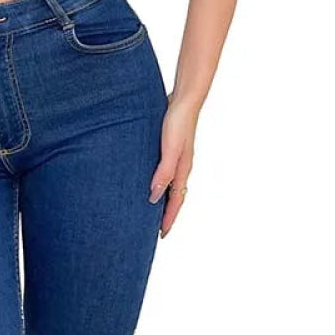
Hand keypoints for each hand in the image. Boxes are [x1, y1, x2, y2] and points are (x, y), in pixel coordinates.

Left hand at [149, 97, 198, 238]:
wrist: (184, 100)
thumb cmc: (177, 124)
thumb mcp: (170, 150)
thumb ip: (164, 173)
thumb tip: (153, 197)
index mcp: (183, 170)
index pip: (176, 200)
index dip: (169, 218)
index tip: (161, 235)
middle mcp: (181, 166)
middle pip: (174, 195)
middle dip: (167, 212)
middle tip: (155, 228)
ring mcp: (177, 156)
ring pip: (170, 183)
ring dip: (163, 196)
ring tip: (151, 206)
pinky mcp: (170, 146)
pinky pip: (165, 169)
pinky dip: (160, 179)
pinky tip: (150, 176)